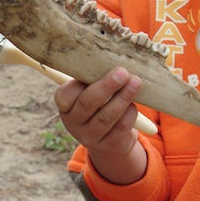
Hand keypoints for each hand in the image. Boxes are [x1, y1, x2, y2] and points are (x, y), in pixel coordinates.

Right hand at [55, 67, 147, 184]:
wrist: (111, 142)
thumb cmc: (101, 107)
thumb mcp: (91, 94)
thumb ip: (94, 79)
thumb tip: (112, 55)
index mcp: (66, 107)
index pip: (63, 96)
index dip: (75, 84)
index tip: (92, 69)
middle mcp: (74, 124)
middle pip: (88, 103)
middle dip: (106, 86)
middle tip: (122, 72)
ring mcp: (90, 137)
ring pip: (107, 116)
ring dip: (123, 97)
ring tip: (135, 82)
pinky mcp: (109, 145)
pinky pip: (121, 126)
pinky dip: (130, 112)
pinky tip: (134, 103)